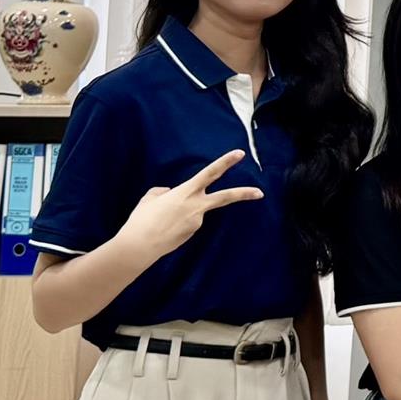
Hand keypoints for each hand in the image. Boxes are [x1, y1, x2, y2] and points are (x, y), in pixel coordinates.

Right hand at [118, 151, 263, 260]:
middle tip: (260, 192)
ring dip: (180, 215)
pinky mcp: (193, 233)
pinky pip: (186, 223)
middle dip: (244, 194)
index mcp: (185, 192)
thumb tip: (170, 192)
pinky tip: (163, 229)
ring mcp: (197, 221)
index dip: (226, 162)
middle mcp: (196, 206)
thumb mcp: (150, 198)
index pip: (210, 173)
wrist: (140, 246)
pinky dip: (176, 224)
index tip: (240, 153)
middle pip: (225, 197)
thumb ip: (163, 192)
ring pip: (193, 212)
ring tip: (159, 222)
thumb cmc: (142, 219)